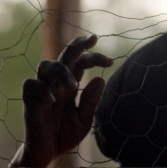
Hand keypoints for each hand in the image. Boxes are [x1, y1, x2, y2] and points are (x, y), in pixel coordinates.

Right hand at [10, 35, 113, 166]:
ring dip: (62, 71)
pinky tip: (52, 100)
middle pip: (65, 55)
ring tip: (74, 85)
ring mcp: (43, 89)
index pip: (82, 61)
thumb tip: (100, 79)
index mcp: (72, 83)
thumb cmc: (65, 133)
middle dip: (78, 44)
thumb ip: (91, 101)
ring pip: (46, 65)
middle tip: (93, 39)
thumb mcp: (84, 119)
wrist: (47, 153)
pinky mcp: (30, 101)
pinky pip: (31, 85)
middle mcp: (58, 82)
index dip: (96, 57)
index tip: (111, 62)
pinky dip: (42, 89)